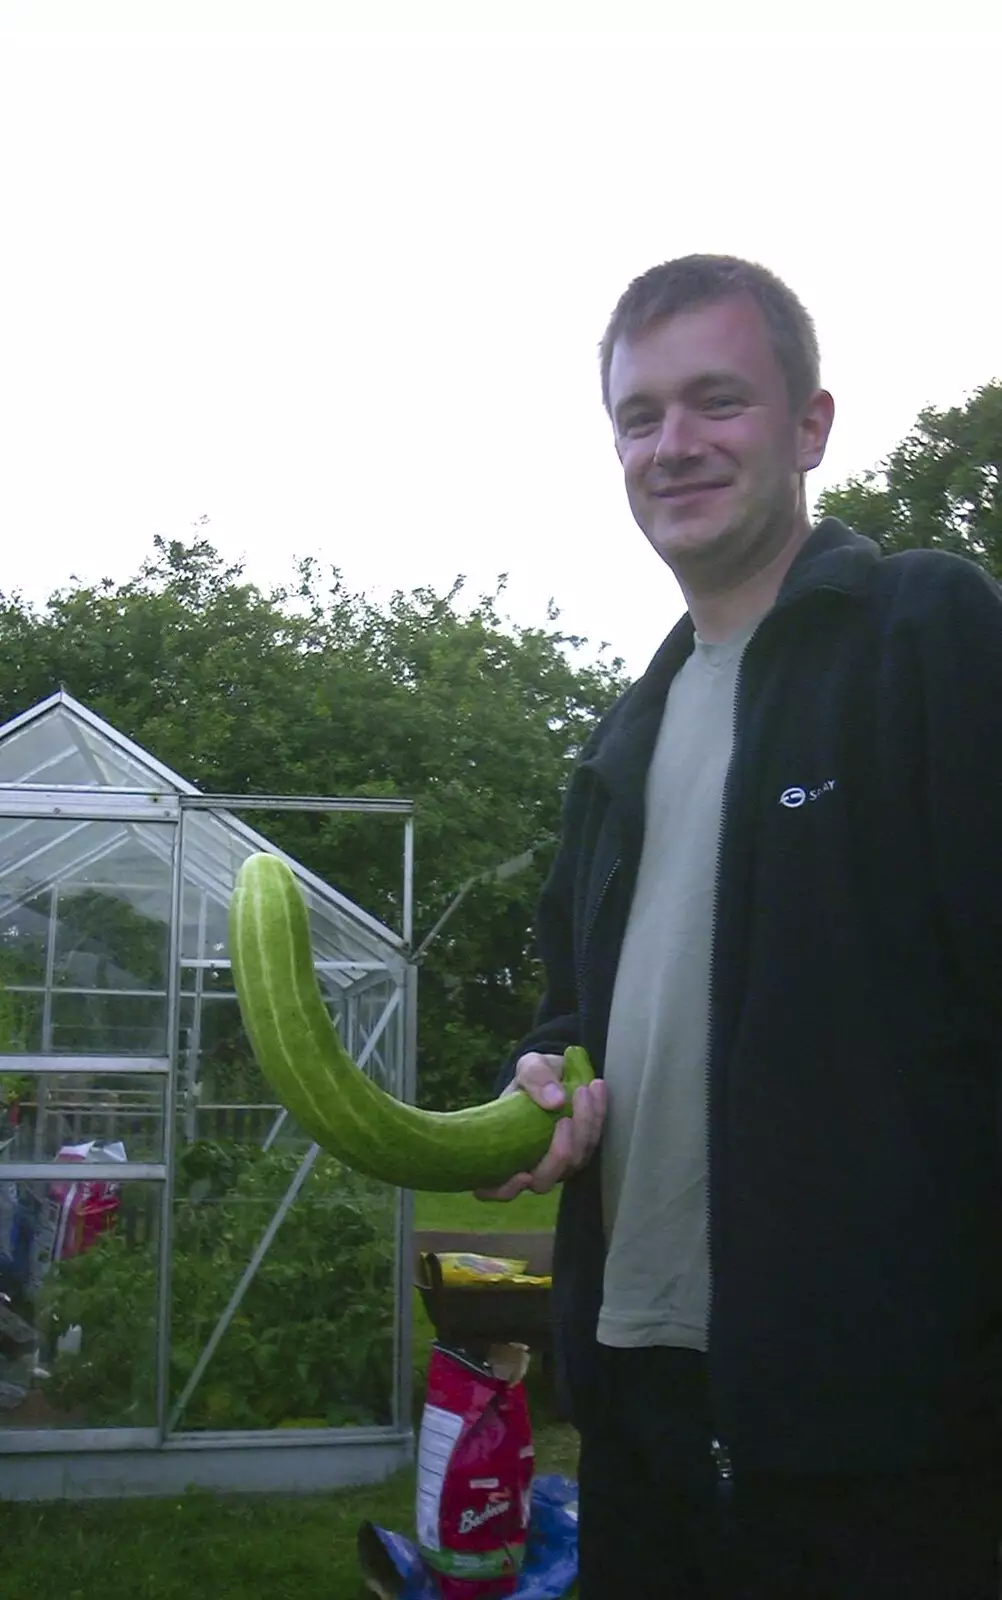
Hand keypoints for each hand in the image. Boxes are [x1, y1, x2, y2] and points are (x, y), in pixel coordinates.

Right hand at [474, 1050, 606, 1201]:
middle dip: (559, 1152)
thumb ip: (535, 1078)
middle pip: (545, 1179)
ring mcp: (560, 1161)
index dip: (506, 1189)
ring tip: (584, 1091)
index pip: (494, 1189)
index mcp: (504, 1154)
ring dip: (582, 1129)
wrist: (555, 1072)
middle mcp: (531, 1165)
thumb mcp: (528, 1067)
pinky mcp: (582, 1149)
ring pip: (574, 1162)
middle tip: (564, 1116)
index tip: (522, 1174)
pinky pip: (592, 1142)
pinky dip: (597, 1115)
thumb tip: (555, 1102)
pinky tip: (596, 1087)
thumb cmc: (531, 1079)